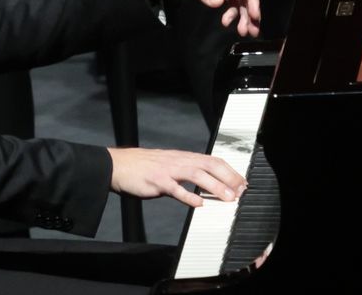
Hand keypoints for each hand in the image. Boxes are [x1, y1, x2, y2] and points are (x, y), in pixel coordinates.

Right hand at [107, 147, 245, 206]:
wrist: (119, 165)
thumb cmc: (145, 167)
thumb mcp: (170, 166)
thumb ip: (187, 174)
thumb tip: (206, 184)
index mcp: (184, 157)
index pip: (213, 160)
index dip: (230, 171)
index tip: (241, 182)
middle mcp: (179, 161)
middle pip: (210, 165)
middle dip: (228, 178)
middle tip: (241, 190)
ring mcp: (168, 170)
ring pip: (196, 175)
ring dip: (214, 186)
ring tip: (227, 197)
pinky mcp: (157, 181)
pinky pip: (175, 189)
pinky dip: (188, 196)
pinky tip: (198, 204)